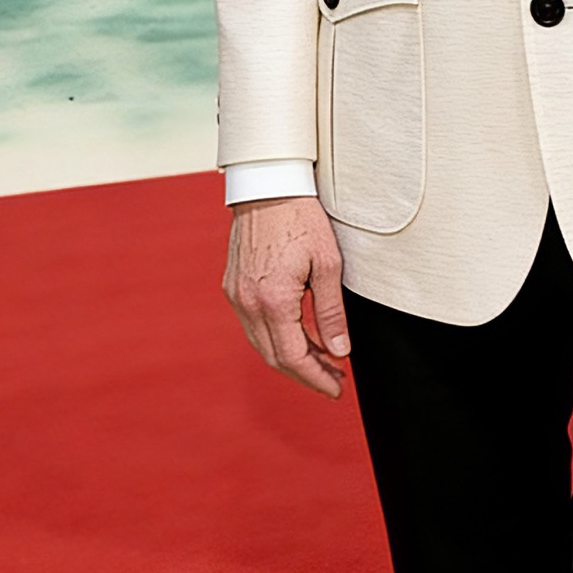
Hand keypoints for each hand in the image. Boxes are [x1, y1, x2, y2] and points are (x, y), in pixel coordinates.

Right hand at [224, 195, 349, 398]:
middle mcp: (248, 303)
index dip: (317, 378)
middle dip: (306, 373)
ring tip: (322, 359)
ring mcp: (236, 295)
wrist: (268, 185)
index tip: (337, 388)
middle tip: (334, 379)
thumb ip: (332, 312)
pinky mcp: (233, 285)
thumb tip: (340, 351)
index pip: (294, 357)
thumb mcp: (328, 263)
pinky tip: (298, 334)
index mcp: (273, 301)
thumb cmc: (302, 218)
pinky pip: (252, 325)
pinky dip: (275, 337)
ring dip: (291, 357)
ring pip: (262, 343)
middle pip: (275, 357)